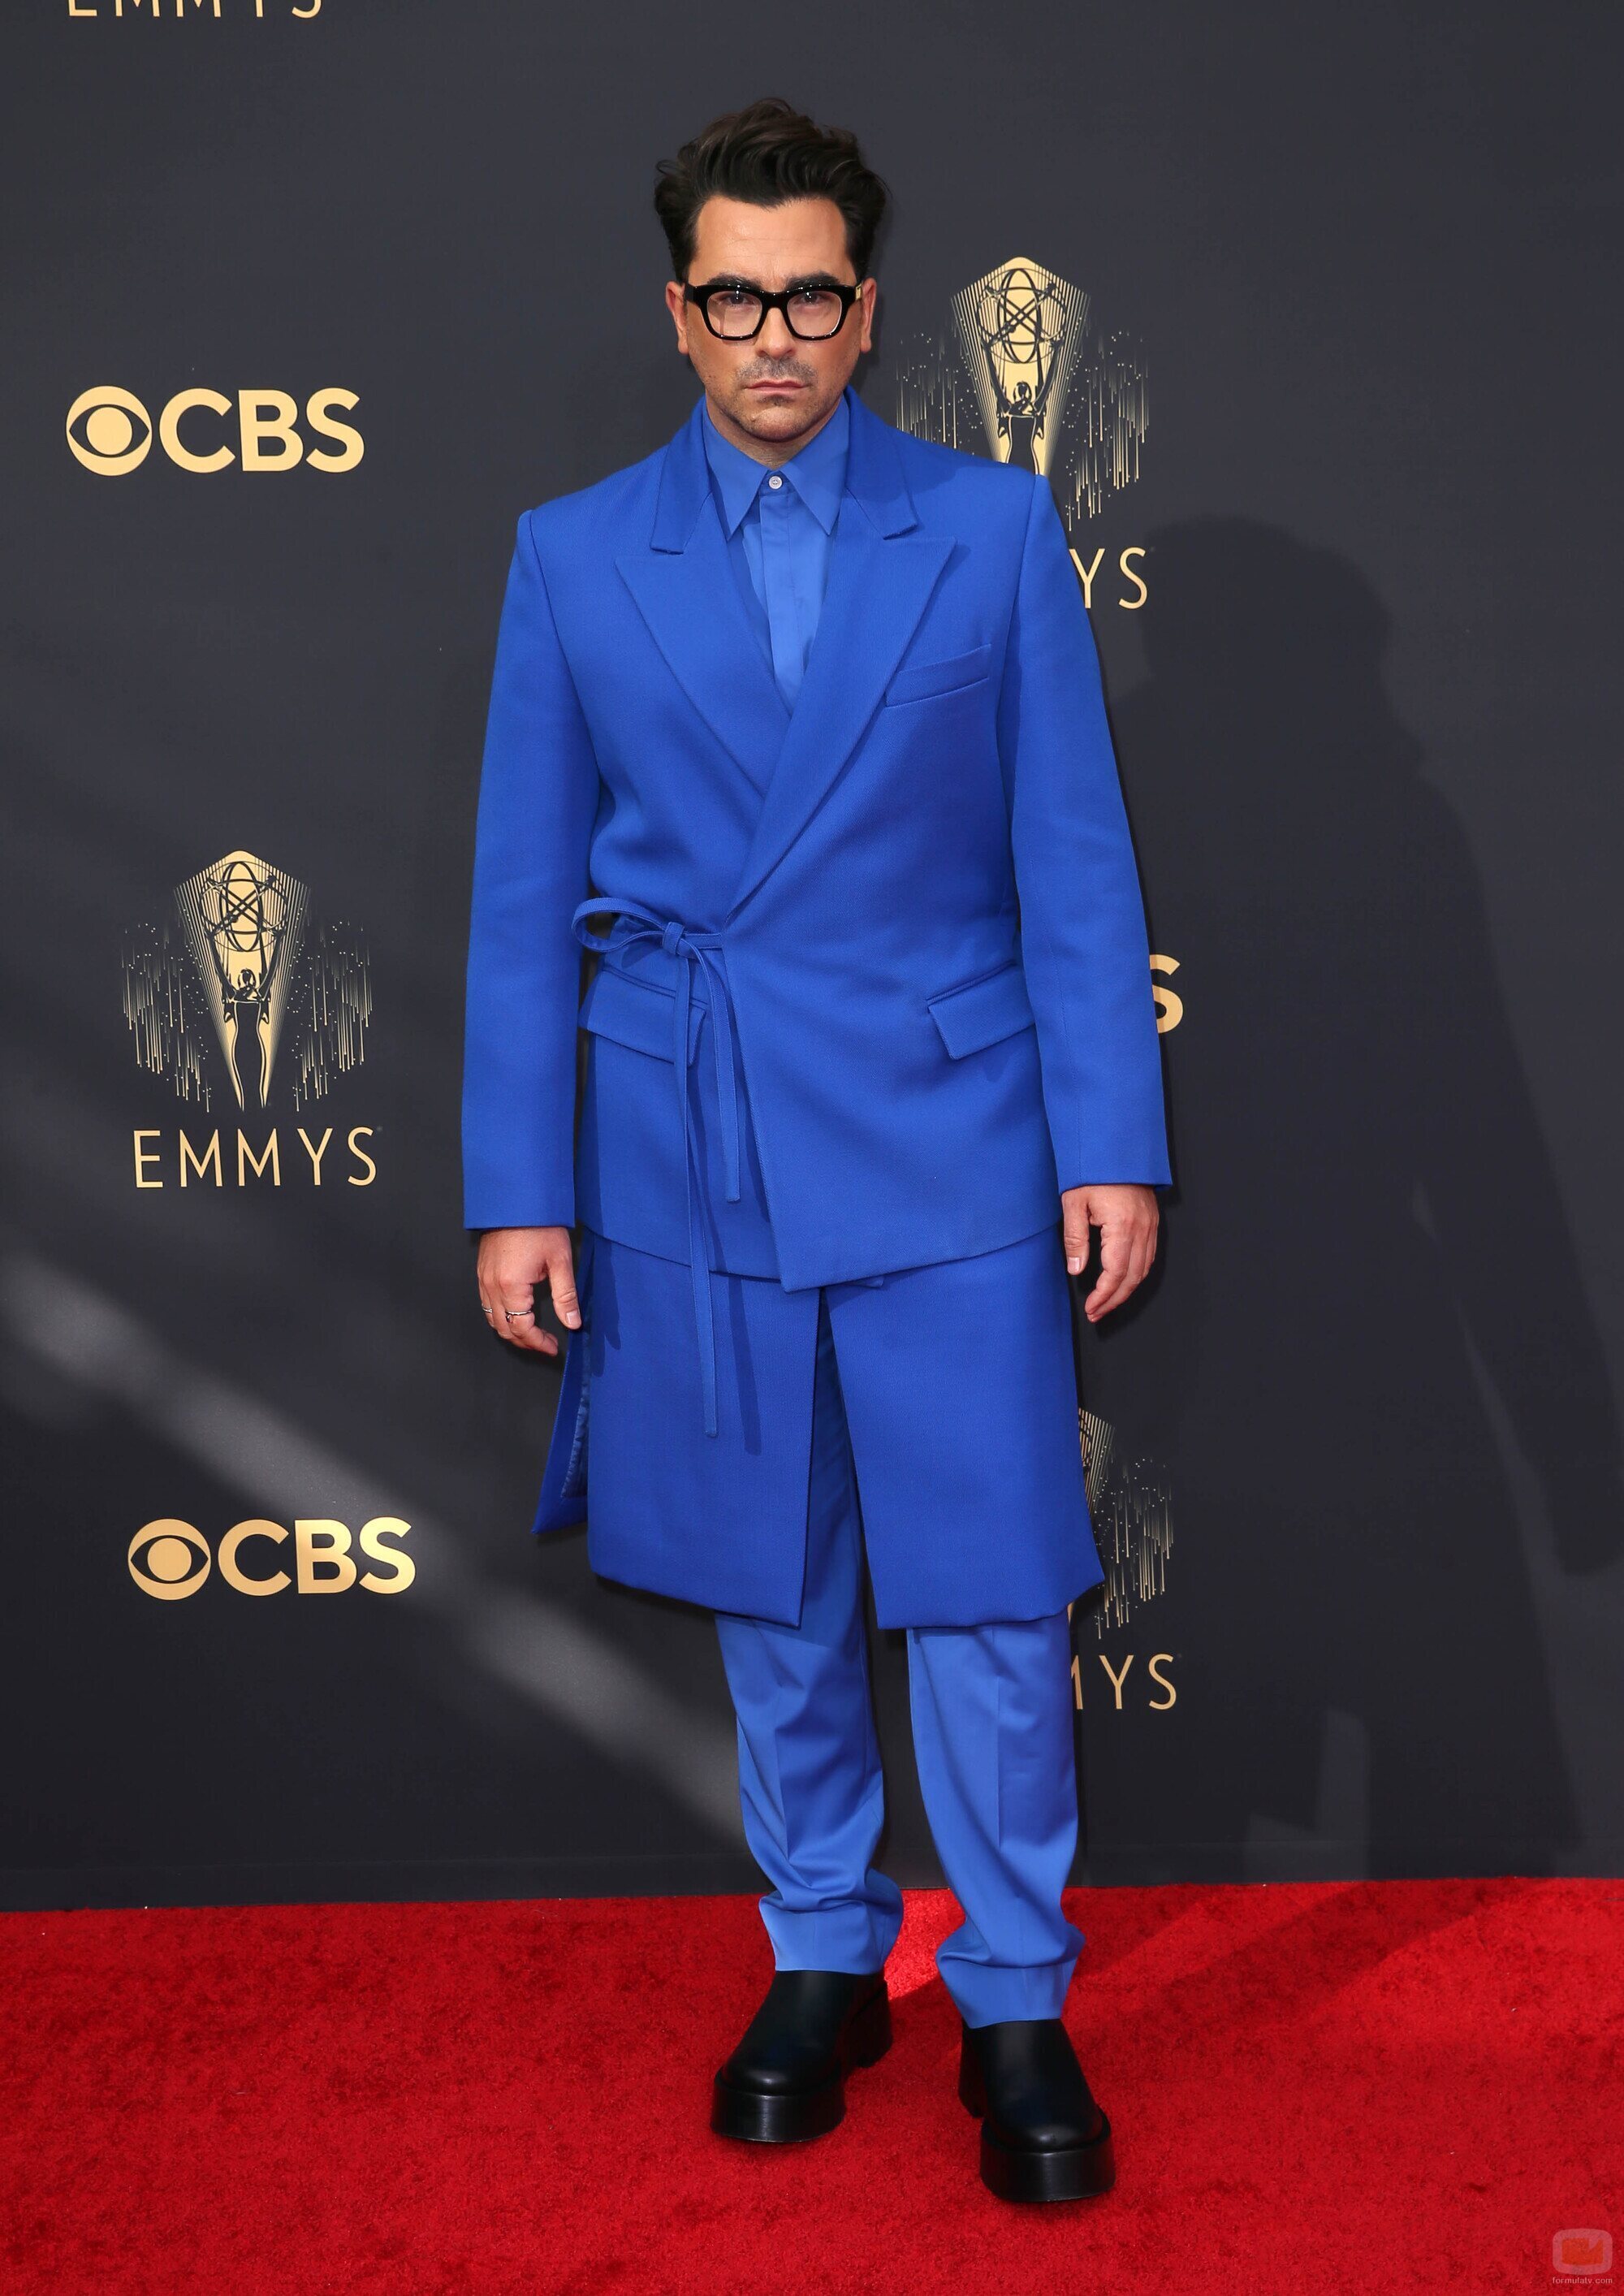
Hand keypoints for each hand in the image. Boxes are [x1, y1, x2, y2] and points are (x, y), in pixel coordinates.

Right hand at [476, 1225, 579, 1354]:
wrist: (517, 1200)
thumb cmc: (540, 1226)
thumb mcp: (560, 1261)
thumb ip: (565, 1296)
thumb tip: (572, 1323)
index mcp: (511, 1286)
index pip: (522, 1328)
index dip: (538, 1343)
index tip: (553, 1348)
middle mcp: (492, 1286)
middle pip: (504, 1329)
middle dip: (525, 1342)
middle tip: (545, 1344)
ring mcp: (483, 1279)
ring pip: (492, 1319)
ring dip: (511, 1331)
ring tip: (532, 1334)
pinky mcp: (482, 1272)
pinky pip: (486, 1304)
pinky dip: (500, 1316)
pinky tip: (516, 1314)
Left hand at [1061, 1184, 1158, 1321]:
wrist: (1116, 1147)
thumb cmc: (1093, 1171)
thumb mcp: (1074, 1202)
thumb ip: (1075, 1238)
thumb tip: (1076, 1269)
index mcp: (1122, 1226)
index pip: (1116, 1273)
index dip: (1104, 1295)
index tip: (1092, 1307)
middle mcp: (1142, 1229)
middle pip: (1133, 1277)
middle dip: (1115, 1299)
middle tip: (1097, 1313)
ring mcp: (1151, 1225)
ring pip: (1145, 1269)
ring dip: (1127, 1290)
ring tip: (1108, 1303)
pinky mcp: (1152, 1221)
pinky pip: (1149, 1256)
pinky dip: (1137, 1274)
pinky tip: (1124, 1281)